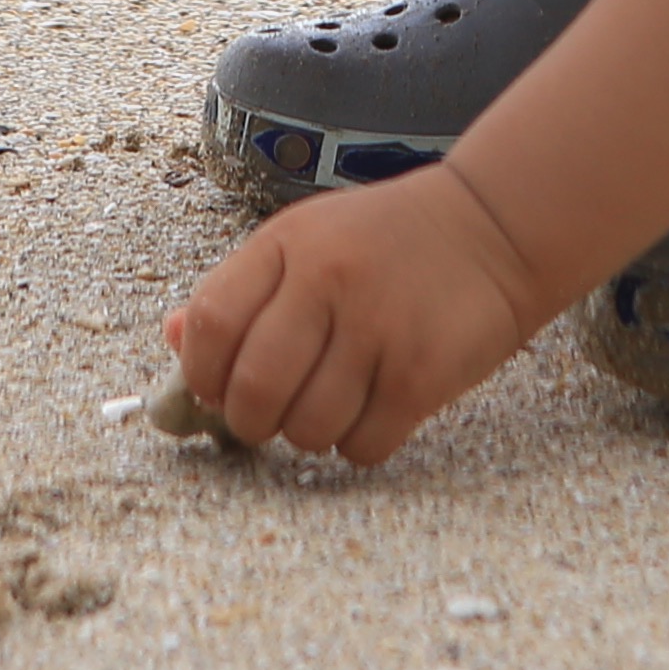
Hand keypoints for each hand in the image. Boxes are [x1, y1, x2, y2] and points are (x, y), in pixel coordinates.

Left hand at [169, 168, 557, 466]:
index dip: (201, 372)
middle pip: (253, 389)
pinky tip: (373, 412)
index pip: (210, 322)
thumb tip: (171, 340)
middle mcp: (329, 279)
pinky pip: (362, 444)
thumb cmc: (388, 241)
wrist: (496, 224)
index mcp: (289, 243)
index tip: (217, 388)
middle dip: (250, 421)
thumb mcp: (307, 239)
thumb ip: (242, 289)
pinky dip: (358, 444)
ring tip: (329, 407)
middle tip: (270, 416)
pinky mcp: (421, 371)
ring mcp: (378, 326)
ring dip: (308, 435)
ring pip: (306, 428)